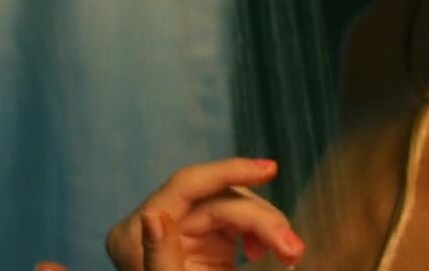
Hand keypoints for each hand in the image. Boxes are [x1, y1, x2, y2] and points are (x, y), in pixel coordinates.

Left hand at [104, 157, 305, 269]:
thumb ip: (161, 257)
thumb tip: (154, 216)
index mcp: (134, 234)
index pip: (187, 185)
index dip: (228, 171)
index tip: (268, 170)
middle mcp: (154, 224)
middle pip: (219, 200)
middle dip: (261, 219)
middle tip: (294, 248)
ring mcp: (181, 232)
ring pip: (235, 209)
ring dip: (267, 228)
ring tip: (291, 253)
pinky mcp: (204, 243)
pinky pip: (237, 226)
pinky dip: (259, 236)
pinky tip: (271, 253)